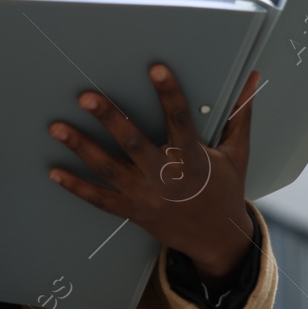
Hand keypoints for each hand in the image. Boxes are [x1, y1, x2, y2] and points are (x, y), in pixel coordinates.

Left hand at [48, 67, 261, 281]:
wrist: (216, 240)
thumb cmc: (225, 190)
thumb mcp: (236, 153)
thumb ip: (240, 114)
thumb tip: (252, 78)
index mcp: (193, 159)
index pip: (180, 119)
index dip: (169, 93)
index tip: (155, 68)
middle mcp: (165, 177)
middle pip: (133, 143)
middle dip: (108, 119)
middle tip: (86, 96)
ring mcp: (145, 196)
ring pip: (108, 169)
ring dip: (81, 148)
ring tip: (57, 127)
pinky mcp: (132, 212)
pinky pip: (100, 200)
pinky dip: (76, 187)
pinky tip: (55, 171)